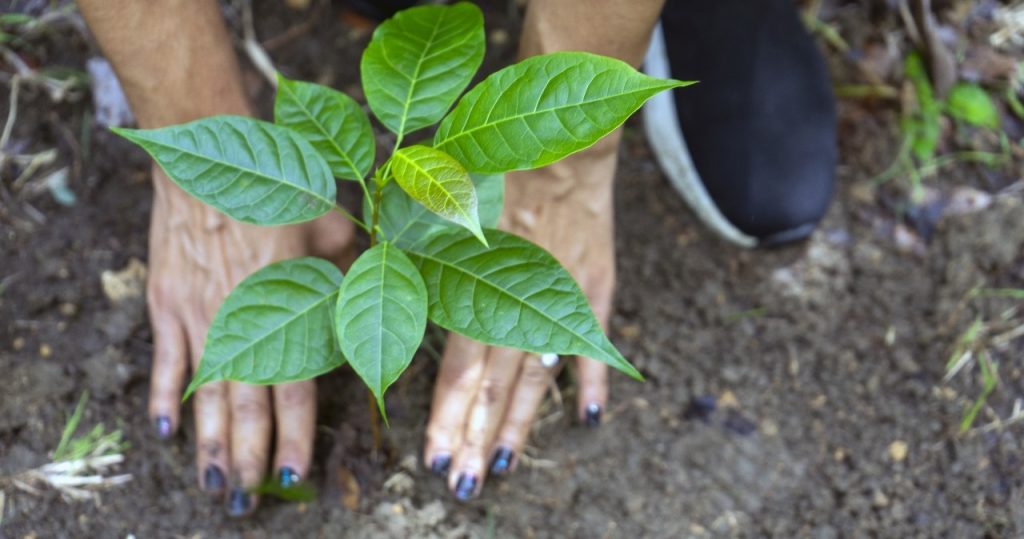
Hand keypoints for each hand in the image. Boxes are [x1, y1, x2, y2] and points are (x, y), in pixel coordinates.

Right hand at [145, 167, 353, 515]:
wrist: (204, 160)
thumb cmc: (276, 189)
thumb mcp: (328, 225)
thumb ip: (348, 265)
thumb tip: (376, 284)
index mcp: (287, 307)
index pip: (295, 389)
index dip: (294, 438)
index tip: (294, 476)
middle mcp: (242, 322)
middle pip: (247, 406)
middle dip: (249, 458)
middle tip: (249, 501)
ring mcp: (199, 317)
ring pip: (205, 396)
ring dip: (210, 444)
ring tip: (215, 485)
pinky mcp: (168, 304)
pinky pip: (164, 361)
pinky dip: (163, 397)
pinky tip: (165, 432)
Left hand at [422, 133, 620, 499]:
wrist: (561, 140)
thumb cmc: (487, 166)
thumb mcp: (437, 205)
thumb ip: (414, 257)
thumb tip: (372, 291)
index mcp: (478, 280)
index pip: (460, 363)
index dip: (446, 413)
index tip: (431, 457)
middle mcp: (520, 297)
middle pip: (495, 384)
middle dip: (473, 438)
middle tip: (460, 486)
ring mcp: (563, 297)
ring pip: (537, 376)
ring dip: (517, 426)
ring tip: (498, 468)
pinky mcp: (595, 287)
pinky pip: (593, 342)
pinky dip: (591, 378)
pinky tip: (587, 417)